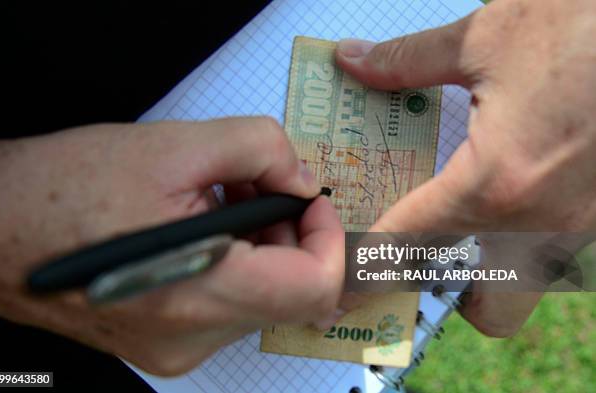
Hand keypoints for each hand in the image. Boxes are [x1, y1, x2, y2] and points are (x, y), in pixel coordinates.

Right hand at [0, 118, 344, 374]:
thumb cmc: (65, 189)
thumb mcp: (171, 147)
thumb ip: (257, 149)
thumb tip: (300, 177)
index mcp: (198, 295)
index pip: (314, 287)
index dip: (328, 237)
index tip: (309, 198)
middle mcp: (192, 339)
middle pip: (289, 291)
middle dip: (288, 230)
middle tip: (256, 184)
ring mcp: (178, 348)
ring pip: (260, 296)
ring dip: (260, 243)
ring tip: (221, 198)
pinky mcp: (165, 342)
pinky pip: (227, 303)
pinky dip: (233, 261)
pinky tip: (202, 224)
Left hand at [335, 0, 595, 335]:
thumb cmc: (581, 24)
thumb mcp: (484, 40)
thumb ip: (407, 62)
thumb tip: (351, 60)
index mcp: (495, 185)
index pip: (409, 241)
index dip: (370, 263)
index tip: (351, 279)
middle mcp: (544, 222)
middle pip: (490, 310)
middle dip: (449, 296)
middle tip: (421, 258)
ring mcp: (585, 223)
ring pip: (528, 284)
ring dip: (490, 271)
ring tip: (461, 227)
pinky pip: (557, 250)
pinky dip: (526, 239)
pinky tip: (511, 191)